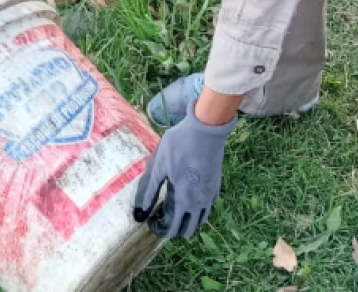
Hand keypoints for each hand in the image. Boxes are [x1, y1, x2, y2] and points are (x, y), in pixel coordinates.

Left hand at [133, 101, 236, 238]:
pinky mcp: (217, 184)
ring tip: (176, 209)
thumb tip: (140, 210)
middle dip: (175, 228)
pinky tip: (190, 196)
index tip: (152, 222)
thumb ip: (150, 189)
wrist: (206, 128)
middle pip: (188, 229)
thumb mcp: (159, 164)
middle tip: (163, 216)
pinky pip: (208, 206)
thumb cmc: (179, 144)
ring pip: (201, 219)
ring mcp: (210, 194)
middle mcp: (199, 202)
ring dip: (188, 219)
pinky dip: (198, 209)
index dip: (161, 230)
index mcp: (183, 199)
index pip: (173, 228)